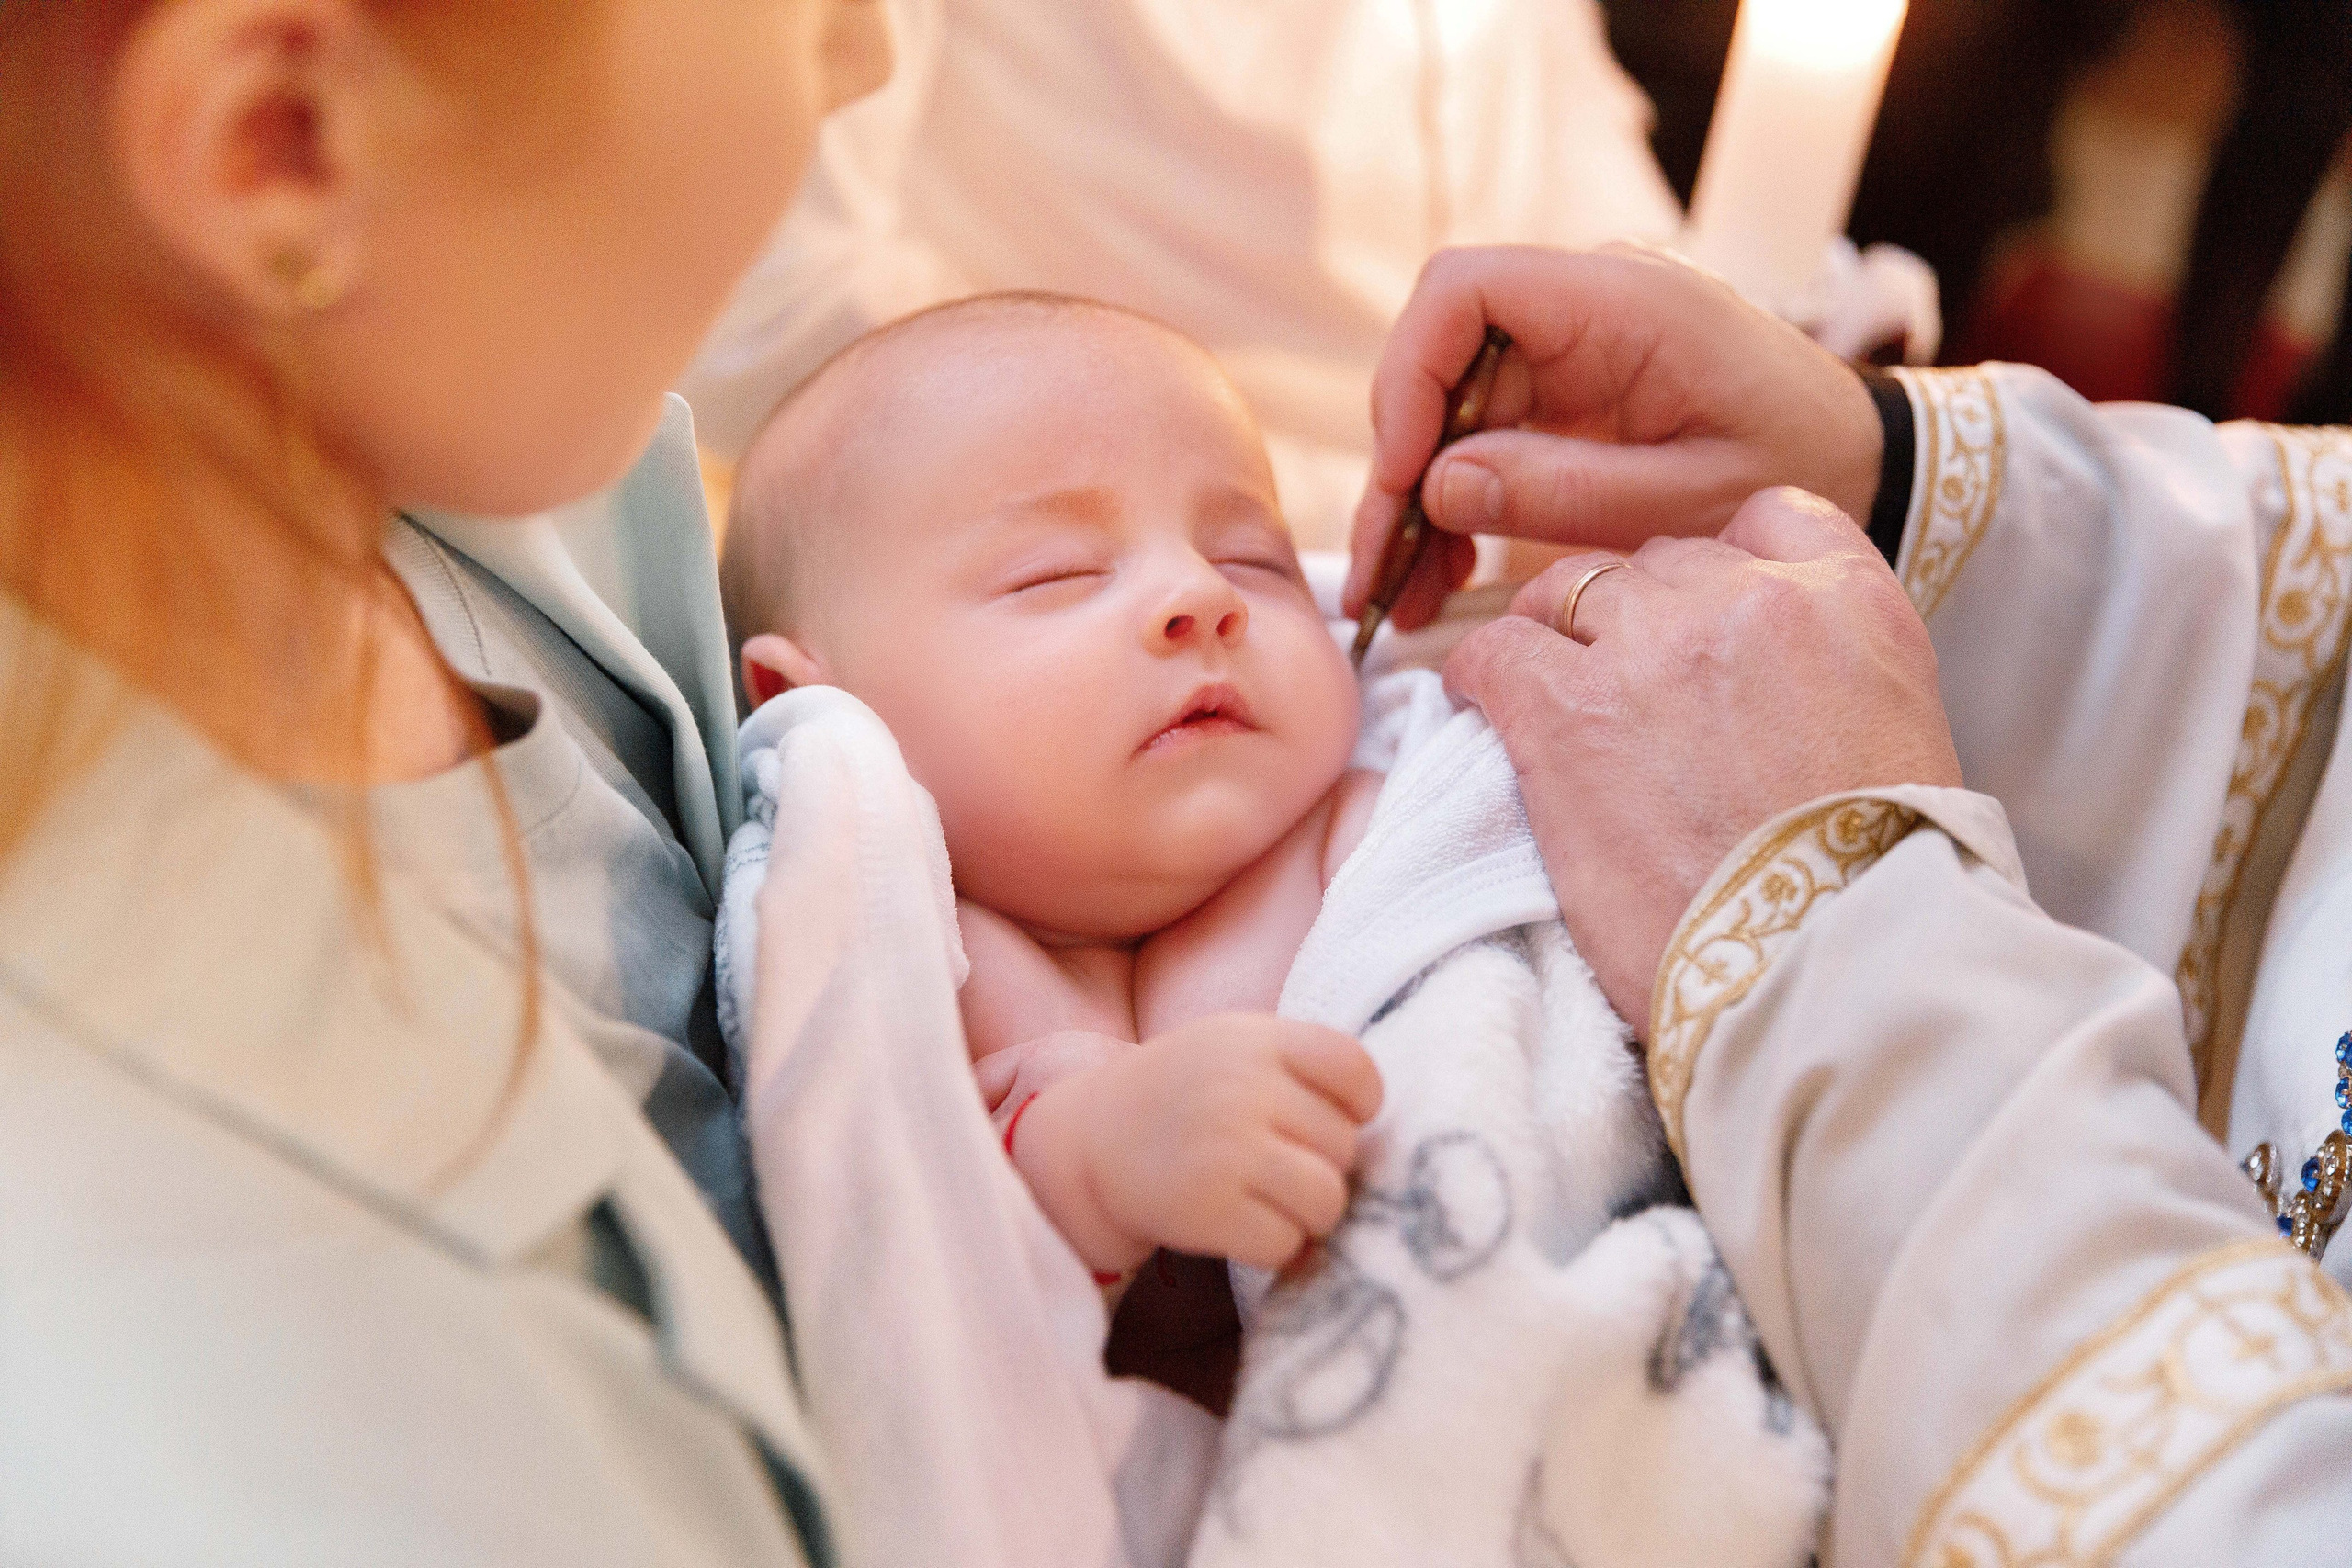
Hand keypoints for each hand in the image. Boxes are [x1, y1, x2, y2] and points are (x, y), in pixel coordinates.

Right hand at [1011, 1015, 1382, 1273]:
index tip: (1328, 1120)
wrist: (1090, 1141)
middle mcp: (1243, 1087)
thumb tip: (1385, 1137)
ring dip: (1306, 1214)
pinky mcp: (1208, 1208)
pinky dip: (1273, 1247)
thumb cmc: (1183, 1096)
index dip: (1358, 1107)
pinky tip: (1239, 1225)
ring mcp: (1226, 1147)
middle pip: (1345, 1147)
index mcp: (1258, 1039)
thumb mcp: (1235, 1048)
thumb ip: (1301, 1068)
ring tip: (1267, 1201)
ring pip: (1327, 1201)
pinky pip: (1286, 1244)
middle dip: (1321, 1166)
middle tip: (1274, 1167)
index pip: (1357, 1071)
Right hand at [1343, 244, 1882, 628]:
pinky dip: (1457, 506)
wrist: (1871, 465)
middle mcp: (1582, 309)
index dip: (1411, 376)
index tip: (1406, 476)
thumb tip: (1438, 487)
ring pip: (1449, 409)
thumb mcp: (1685, 498)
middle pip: (1438, 359)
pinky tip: (1443, 578)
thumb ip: (1563, 488)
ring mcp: (1571, 349)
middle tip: (1381, 567)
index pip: (1463, 292)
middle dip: (1401, 464)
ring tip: (1406, 595)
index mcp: (1620, 300)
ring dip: (1419, 499)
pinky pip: (1484, 439)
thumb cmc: (1801, 468)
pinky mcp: (1569, 395)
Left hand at [1444, 488, 1960, 1025]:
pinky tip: (1481, 706)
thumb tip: (1768, 677)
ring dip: (1555, 637)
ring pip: (1569, 590)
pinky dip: (1478, 675)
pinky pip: (1492, 650)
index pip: (1769, 518)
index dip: (1722, 567)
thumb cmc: (1869, 887)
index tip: (1700, 619)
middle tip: (1620, 688)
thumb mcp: (1897, 735)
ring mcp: (1652, 646)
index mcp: (1850, 599)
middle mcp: (1752, 597)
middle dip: (1637, 617)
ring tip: (1546, 695)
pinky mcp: (1566, 709)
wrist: (1828, 969)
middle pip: (1660, 564)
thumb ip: (1834, 669)